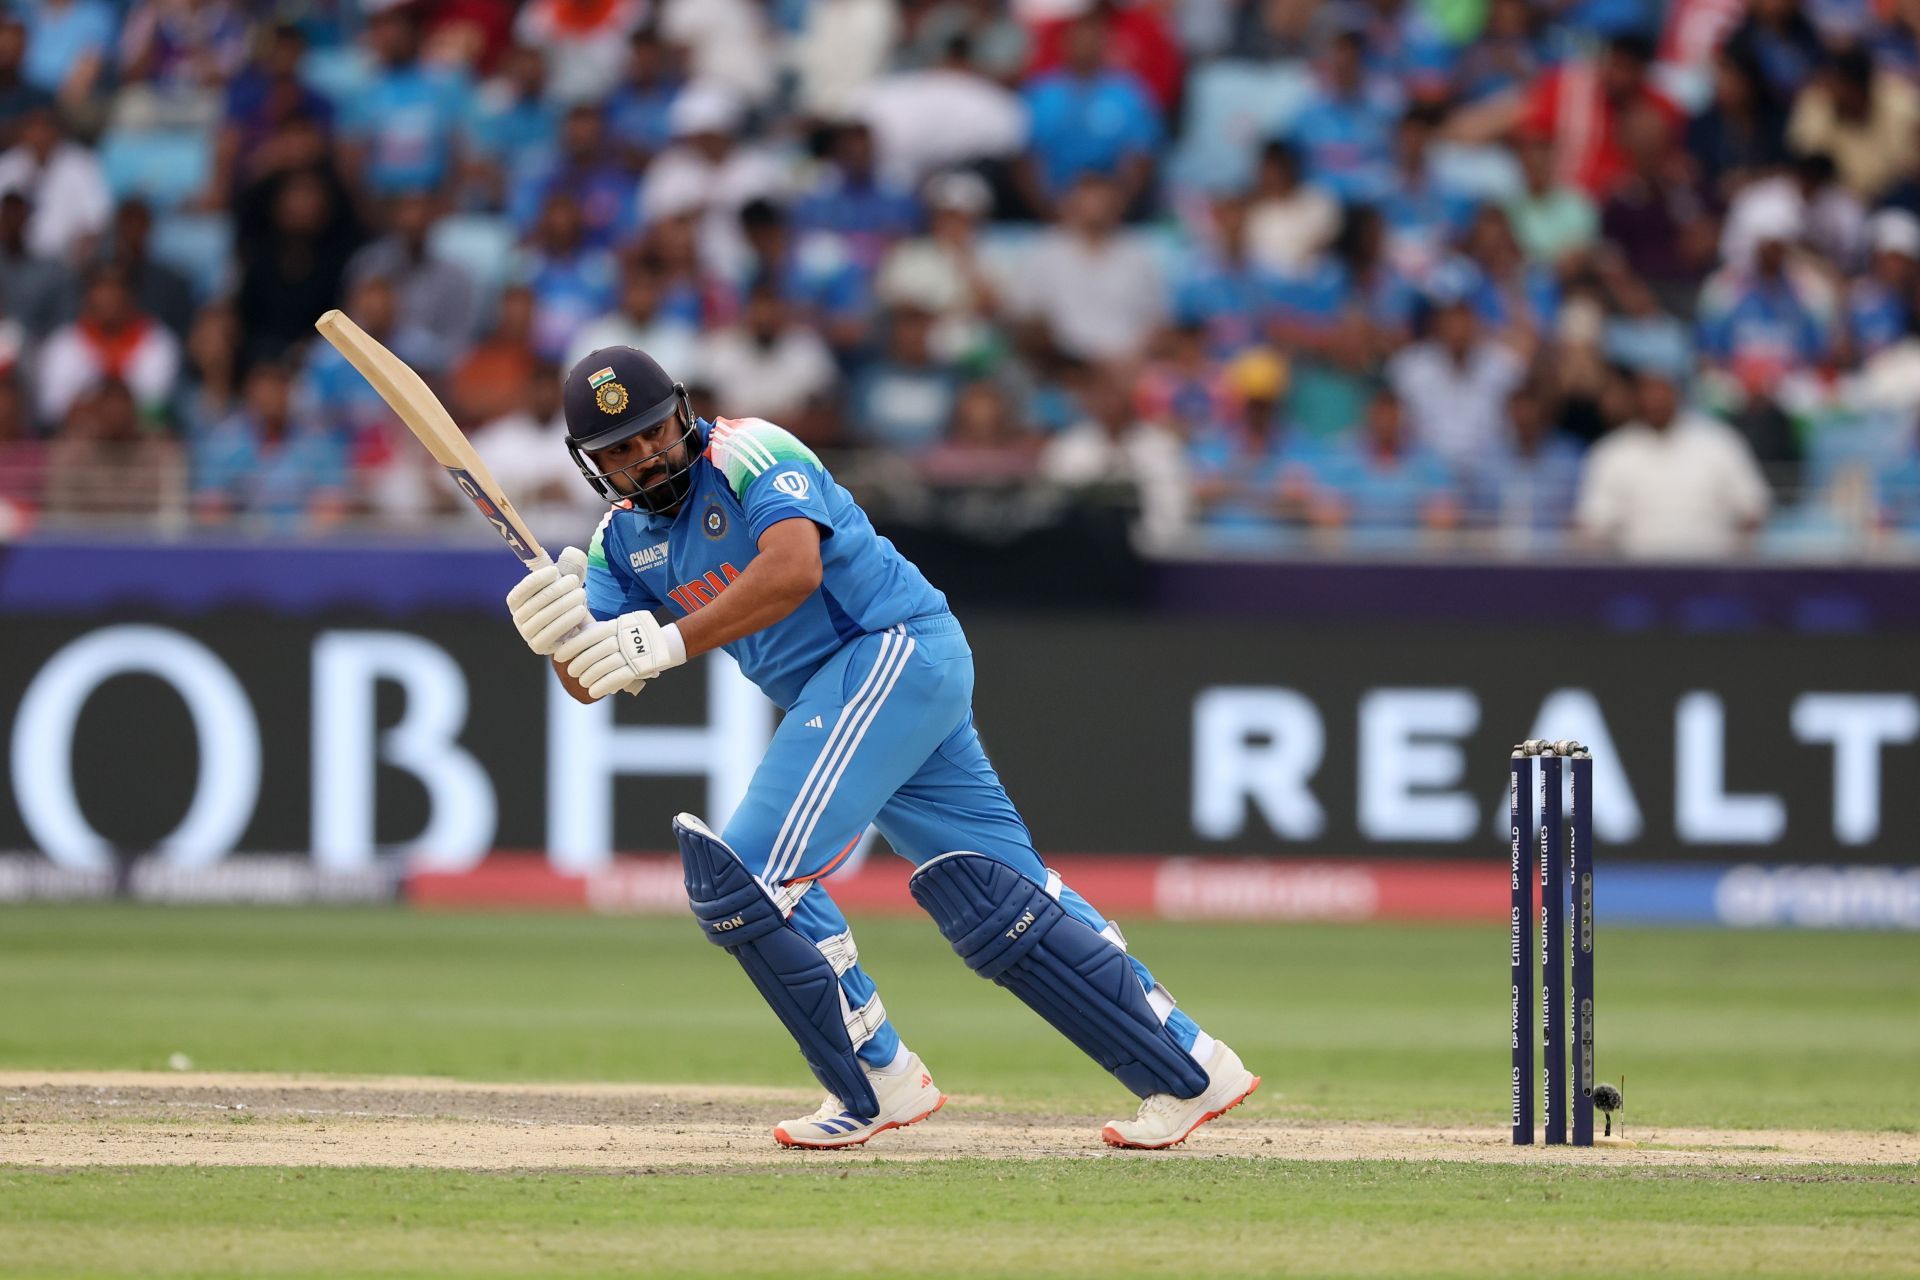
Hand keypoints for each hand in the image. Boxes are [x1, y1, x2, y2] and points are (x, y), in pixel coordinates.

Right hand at [506, 547, 589, 655]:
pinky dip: (567, 620)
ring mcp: (526, 634)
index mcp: (516, 600)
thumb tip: (572, 552)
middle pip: (537, 601)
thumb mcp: (566, 580)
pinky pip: (552, 633)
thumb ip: (569, 564)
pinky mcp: (538, 647)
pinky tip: (581, 610)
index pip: (523, 588)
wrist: (575, 627)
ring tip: (582, 594)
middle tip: (575, 582)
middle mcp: (517, 618)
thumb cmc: (567, 599)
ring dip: (565, 603)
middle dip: (558, 589)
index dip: (538, 579)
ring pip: (546, 616)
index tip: (555, 570)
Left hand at [556, 608, 686, 698]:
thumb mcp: (615, 628)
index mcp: (614, 627)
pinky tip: (593, 692)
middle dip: (579, 663)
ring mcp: (632, 653)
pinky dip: (603, 686)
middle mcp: (622, 639)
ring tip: (582, 682)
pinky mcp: (639, 668)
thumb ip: (595, 631)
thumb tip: (569, 636)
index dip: (571, 646)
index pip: (589, 636)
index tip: (559, 655)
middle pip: (594, 653)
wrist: (662, 645)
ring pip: (604, 666)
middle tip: (571, 671)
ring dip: (589, 677)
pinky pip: (617, 678)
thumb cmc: (631, 638)